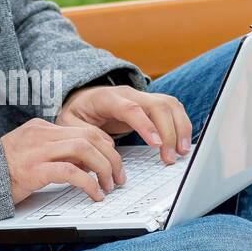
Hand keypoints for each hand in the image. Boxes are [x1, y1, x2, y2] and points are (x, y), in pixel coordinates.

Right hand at [0, 117, 127, 205]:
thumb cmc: (1, 170)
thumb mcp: (31, 153)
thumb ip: (55, 152)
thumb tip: (84, 164)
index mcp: (41, 127)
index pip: (83, 128)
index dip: (104, 144)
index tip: (113, 158)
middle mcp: (41, 134)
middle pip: (89, 137)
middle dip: (110, 157)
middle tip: (118, 176)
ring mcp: (38, 151)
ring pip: (84, 149)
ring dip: (103, 168)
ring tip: (108, 186)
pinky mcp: (34, 170)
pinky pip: (71, 172)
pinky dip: (88, 184)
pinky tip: (94, 195)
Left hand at [54, 83, 192, 164]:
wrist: (83, 98)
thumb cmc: (77, 112)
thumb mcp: (68, 123)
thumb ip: (83, 132)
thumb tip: (107, 144)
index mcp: (107, 98)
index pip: (131, 108)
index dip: (146, 126)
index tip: (157, 144)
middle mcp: (129, 94)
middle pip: (157, 105)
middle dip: (169, 131)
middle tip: (171, 157)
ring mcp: (142, 97)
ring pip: (170, 105)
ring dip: (180, 128)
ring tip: (182, 152)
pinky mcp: (151, 104)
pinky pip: (172, 109)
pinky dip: (181, 125)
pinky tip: (183, 143)